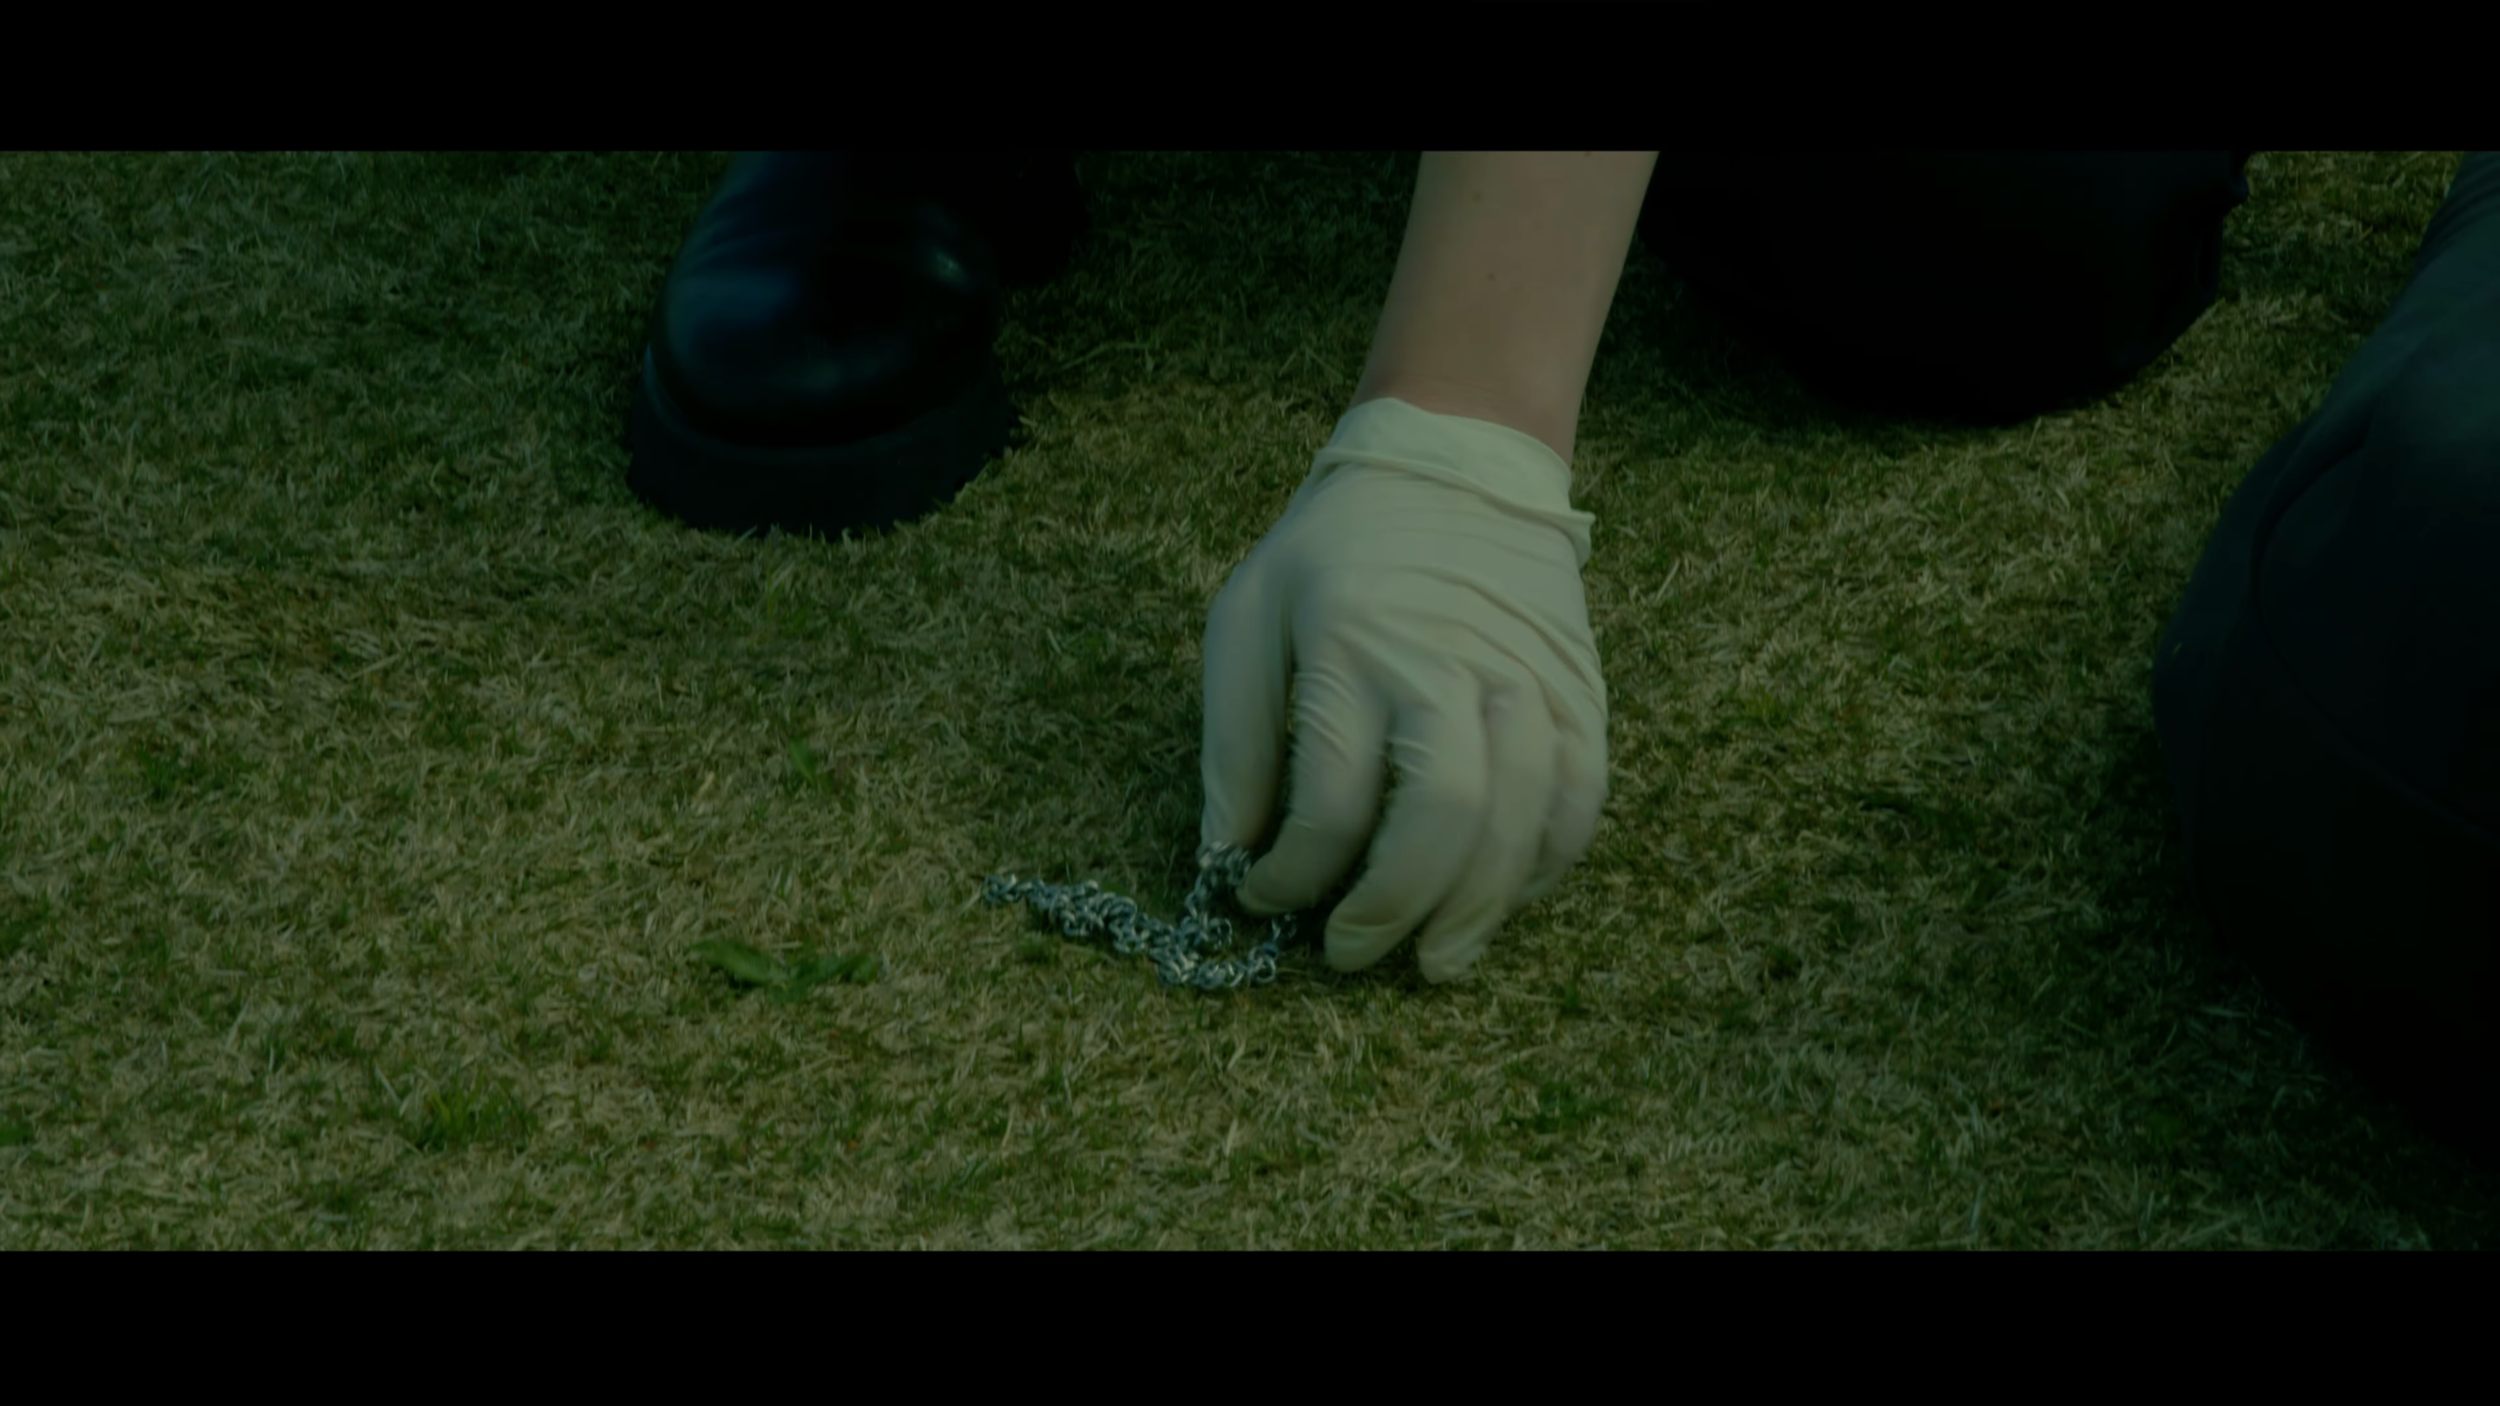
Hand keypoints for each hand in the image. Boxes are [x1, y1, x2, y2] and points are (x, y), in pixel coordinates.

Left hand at [1198, 396, 1608, 981]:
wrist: (1457, 465)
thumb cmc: (1335, 553)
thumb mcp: (1248, 615)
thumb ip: (1233, 739)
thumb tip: (1226, 853)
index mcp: (1356, 643)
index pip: (1330, 796)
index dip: (1291, 872)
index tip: (1262, 896)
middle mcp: (1453, 661)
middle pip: (1441, 814)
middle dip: (1391, 906)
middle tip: (1349, 953)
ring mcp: (1530, 676)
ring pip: (1522, 818)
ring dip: (1477, 909)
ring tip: (1433, 959)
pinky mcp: (1580, 690)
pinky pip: (1581, 798)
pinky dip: (1544, 865)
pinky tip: (1499, 900)